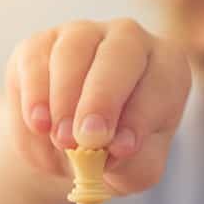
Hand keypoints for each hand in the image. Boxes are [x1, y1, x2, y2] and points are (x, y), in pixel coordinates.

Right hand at [4, 19, 190, 193]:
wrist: (69, 149)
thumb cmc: (116, 154)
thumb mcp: (136, 170)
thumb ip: (133, 163)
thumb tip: (111, 150)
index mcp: (167, 66)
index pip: (162, 82)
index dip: (141, 115)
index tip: (122, 149)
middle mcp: (130, 39)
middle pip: (120, 51)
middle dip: (102, 98)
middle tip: (85, 139)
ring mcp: (83, 34)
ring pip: (74, 51)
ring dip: (65, 99)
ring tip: (62, 141)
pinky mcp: (41, 43)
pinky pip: (36, 60)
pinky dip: (36, 96)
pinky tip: (39, 125)